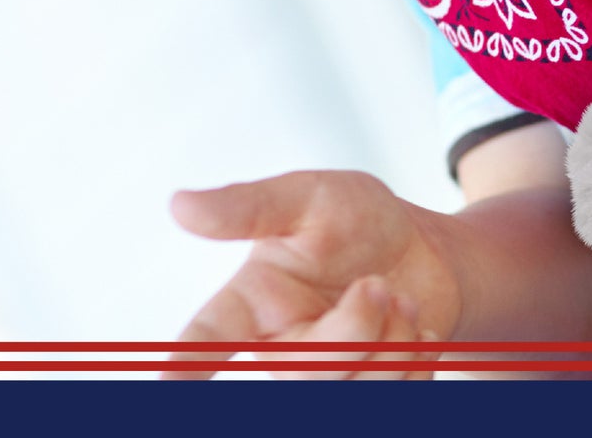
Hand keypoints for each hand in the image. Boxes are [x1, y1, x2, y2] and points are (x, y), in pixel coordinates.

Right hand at [164, 170, 459, 379]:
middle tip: (378, 284)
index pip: (207, 338)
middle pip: (305, 374)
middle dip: (355, 328)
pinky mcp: (369, 393)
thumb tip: (181, 204)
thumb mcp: (311, 197)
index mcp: (251, 303)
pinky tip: (415, 327)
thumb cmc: (355, 222)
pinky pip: (397, 395)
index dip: (185, 359)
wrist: (425, 251)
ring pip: (355, 390)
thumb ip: (251, 205)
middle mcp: (281, 349)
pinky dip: (418, 356)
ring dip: (393, 338)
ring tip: (399, 301)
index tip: (166, 378)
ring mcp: (325, 378)